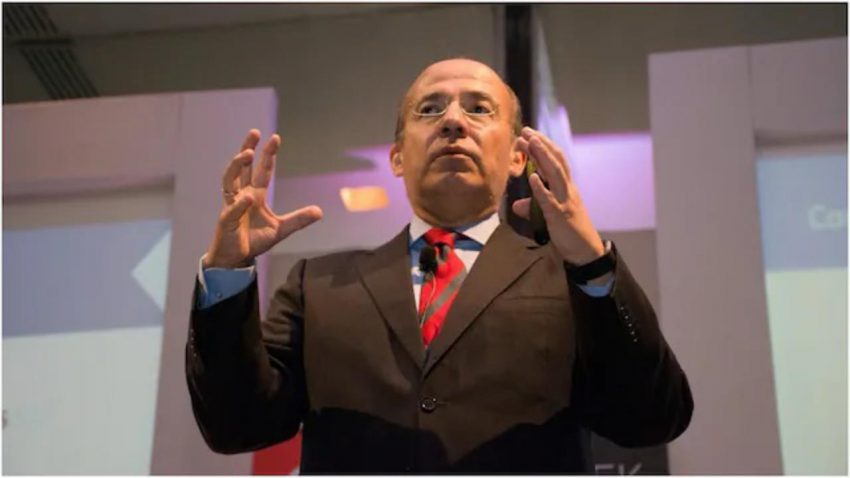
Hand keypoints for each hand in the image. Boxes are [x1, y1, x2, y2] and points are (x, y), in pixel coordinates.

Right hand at [204, 129, 322, 268]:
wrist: (236, 259)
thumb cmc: (254, 240)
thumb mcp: (281, 229)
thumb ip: (298, 219)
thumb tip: (320, 211)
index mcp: (255, 194)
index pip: (263, 170)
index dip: (268, 155)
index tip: (275, 138)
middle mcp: (241, 195)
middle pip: (242, 167)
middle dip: (247, 148)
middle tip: (255, 132)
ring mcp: (231, 206)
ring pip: (229, 180)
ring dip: (236, 166)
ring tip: (246, 153)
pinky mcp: (226, 220)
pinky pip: (231, 209)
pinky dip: (239, 204)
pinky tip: (248, 197)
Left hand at [511, 127, 604, 265]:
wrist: (585, 251)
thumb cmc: (569, 232)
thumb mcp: (549, 216)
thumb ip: (534, 207)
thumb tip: (517, 205)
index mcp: (566, 188)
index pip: (556, 162)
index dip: (544, 147)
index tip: (529, 136)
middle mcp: (567, 190)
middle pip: (556, 161)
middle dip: (541, 145)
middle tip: (526, 131)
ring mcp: (565, 201)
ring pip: (555, 174)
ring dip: (542, 157)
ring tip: (531, 142)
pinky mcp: (560, 216)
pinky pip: (549, 200)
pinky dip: (540, 188)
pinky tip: (532, 177)